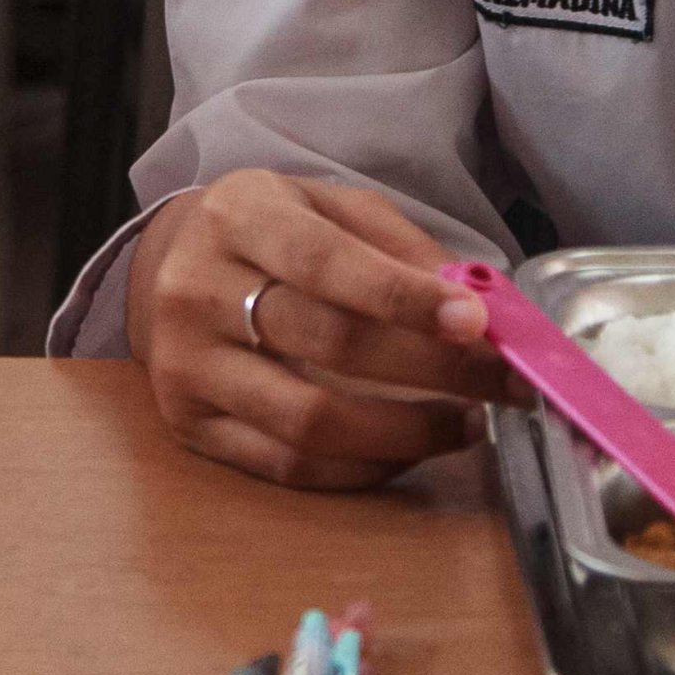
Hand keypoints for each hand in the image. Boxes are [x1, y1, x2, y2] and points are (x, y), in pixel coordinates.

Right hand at [126, 169, 513, 489]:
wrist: (173, 266)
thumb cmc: (272, 233)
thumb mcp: (329, 206)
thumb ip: (398, 247)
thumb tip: (477, 309)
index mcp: (238, 216)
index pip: (328, 263)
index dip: (406, 298)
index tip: (477, 322)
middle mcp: (198, 289)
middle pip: (328, 343)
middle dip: (432, 369)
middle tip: (501, 382)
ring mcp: (186, 363)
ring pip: (308, 420)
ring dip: (405, 432)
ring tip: (465, 424)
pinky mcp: (188, 424)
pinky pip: (286, 465)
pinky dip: (361, 468)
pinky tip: (407, 449)